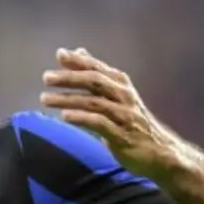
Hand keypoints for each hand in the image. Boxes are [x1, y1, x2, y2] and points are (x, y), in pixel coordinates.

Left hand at [41, 47, 178, 177]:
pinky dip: (82, 118)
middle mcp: (123, 96)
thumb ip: (96, 75)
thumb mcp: (115, 95)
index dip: (79, 61)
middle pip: (95, 81)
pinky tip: (65, 116)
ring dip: (68, 99)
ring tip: (45, 99)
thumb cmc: (131, 121)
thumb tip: (78, 52)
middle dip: (70, 78)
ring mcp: (124, 115)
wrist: (158, 151)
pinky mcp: (122, 135)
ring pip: (94, 102)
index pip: (97, 68)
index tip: (59, 54)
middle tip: (46, 77)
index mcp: (120, 84)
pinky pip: (100, 124)